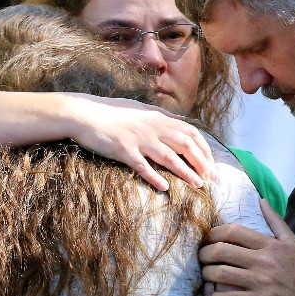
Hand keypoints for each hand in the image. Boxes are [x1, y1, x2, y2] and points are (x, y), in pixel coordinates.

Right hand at [66, 94, 213, 191]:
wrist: (83, 113)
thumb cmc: (112, 112)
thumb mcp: (141, 108)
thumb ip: (163, 116)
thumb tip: (183, 121)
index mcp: (158, 118)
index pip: (191, 133)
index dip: (204, 149)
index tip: (211, 163)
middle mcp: (152, 128)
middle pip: (186, 145)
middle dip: (201, 162)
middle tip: (209, 178)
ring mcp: (138, 139)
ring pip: (170, 157)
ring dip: (186, 172)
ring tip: (198, 184)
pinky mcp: (124, 151)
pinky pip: (143, 166)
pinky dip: (155, 177)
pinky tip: (165, 187)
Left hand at [199, 200, 294, 295]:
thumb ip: (276, 222)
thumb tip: (262, 201)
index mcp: (271, 245)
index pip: (233, 232)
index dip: (214, 234)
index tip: (209, 239)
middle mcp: (264, 261)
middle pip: (222, 251)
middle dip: (205, 254)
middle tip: (202, 258)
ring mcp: (262, 282)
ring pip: (222, 274)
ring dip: (207, 274)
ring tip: (206, 275)